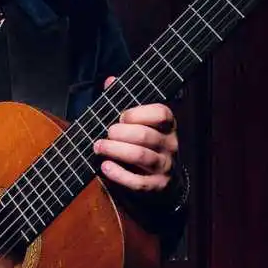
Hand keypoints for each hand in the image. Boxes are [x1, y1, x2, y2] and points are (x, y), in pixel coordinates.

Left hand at [92, 76, 178, 193]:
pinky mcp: (156, 186)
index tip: (121, 116)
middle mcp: (169, 145)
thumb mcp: (140, 124)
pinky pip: (138, 182)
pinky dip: (119, 174)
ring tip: (98, 147)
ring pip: (141, 156)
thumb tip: (110, 80)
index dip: (139, 113)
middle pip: (146, 136)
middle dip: (121, 133)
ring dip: (116, 150)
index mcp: (167, 126)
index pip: (162, 114)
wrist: (163, 183)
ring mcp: (165, 167)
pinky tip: (105, 167)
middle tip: (105, 133)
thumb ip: (125, 102)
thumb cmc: (146, 146)